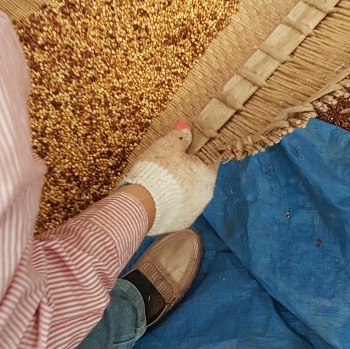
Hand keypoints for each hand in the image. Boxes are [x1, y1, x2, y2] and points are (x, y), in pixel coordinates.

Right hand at [121, 120, 216, 235]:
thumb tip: (186, 125)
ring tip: (160, 181)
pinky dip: (170, 201)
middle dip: (186, 169)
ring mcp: (193, 211)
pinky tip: (157, 196)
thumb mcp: (168, 146)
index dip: (198, 150)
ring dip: (178, 187)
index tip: (186, 146)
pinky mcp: (179, 223)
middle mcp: (206, 195)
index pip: (210, 157)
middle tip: (169, 162)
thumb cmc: (158, 171)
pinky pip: (178, 208)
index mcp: (208, 174)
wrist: (139, 206)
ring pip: (189, 193)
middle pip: (199, 176)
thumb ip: (180, 135)